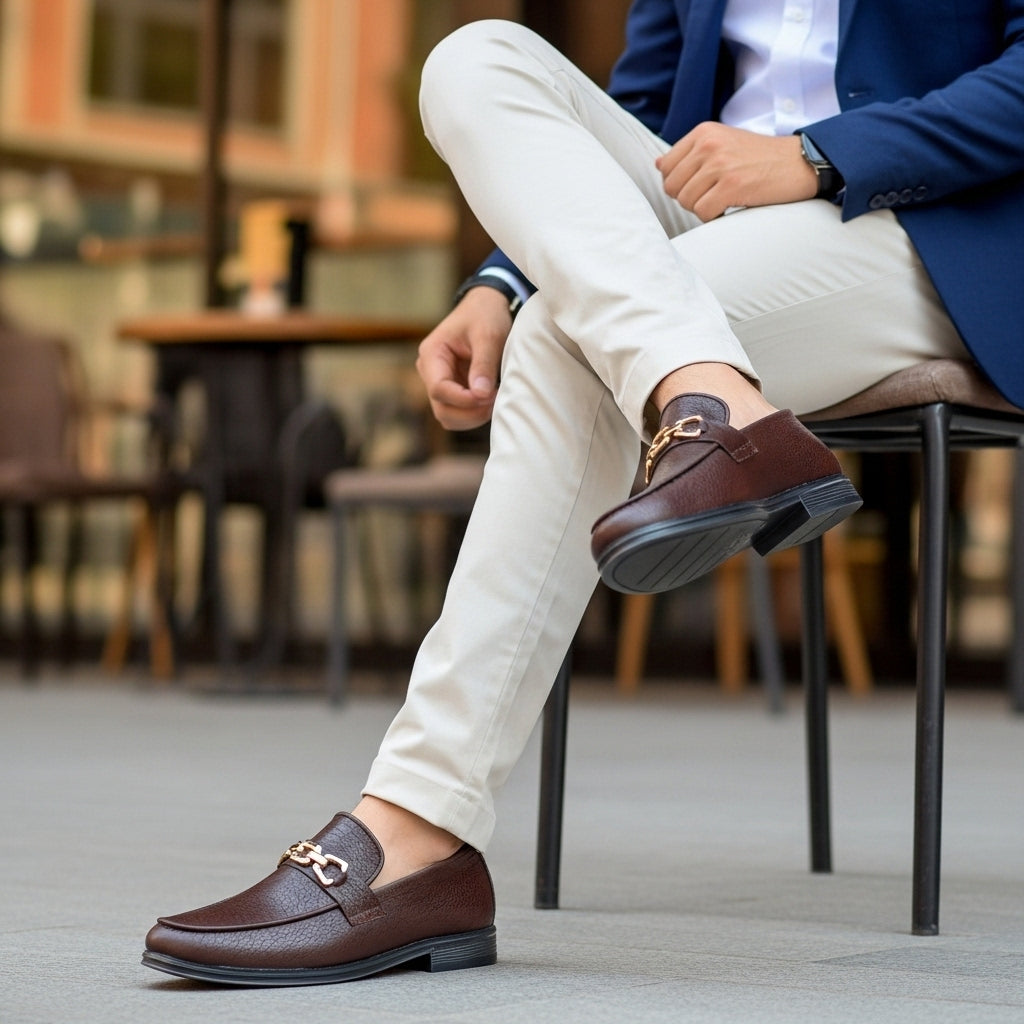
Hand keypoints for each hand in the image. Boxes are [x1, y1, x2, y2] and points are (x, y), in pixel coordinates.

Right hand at [416, 285, 511, 429]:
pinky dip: (475, 414)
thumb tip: (480, 394)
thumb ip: (484, 364)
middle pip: (442, 409)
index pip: (439, 389)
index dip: (464, 399)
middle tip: (496, 399)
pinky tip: (491, 400)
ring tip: (495, 399)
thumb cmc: (485, 315)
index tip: (488, 396)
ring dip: (473, 416)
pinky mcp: (453, 390)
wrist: (487, 307)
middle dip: (470, 412)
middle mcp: (430, 372)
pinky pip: (460, 414)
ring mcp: (440, 383)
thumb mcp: (488, 335)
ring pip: (449, 417)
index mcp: (431, 355)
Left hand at [657, 123, 818, 221]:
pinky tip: (729, 208)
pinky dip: (714, 218)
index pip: (666, 168)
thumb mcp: (723, 142)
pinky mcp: (731, 185)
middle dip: (689, 198)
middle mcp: (708, 144)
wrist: (800, 162)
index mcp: (703, 132)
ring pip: (686, 201)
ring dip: (703, 208)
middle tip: (714, 195)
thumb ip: (691, 153)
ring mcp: (719, 164)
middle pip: (672, 187)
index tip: (703, 184)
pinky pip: (703, 212)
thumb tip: (658, 165)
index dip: (680, 183)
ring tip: (724, 199)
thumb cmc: (760, 158)